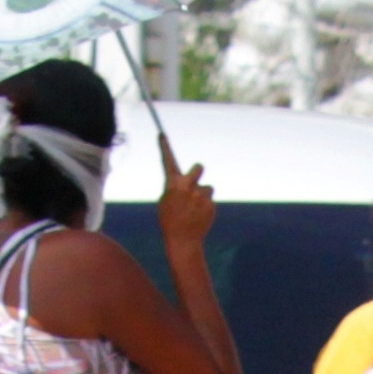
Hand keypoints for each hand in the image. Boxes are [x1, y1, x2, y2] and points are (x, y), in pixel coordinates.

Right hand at [156, 135, 215, 253]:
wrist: (182, 239)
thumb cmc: (170, 219)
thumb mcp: (167, 200)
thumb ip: (177, 187)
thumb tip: (187, 181)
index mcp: (172, 184)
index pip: (168, 161)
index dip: (165, 147)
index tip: (161, 135)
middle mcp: (187, 186)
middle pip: (199, 168)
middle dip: (198, 172)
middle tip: (194, 183)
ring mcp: (200, 195)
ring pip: (207, 188)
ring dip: (203, 196)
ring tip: (195, 209)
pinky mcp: (211, 204)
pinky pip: (210, 201)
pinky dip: (206, 207)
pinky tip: (199, 216)